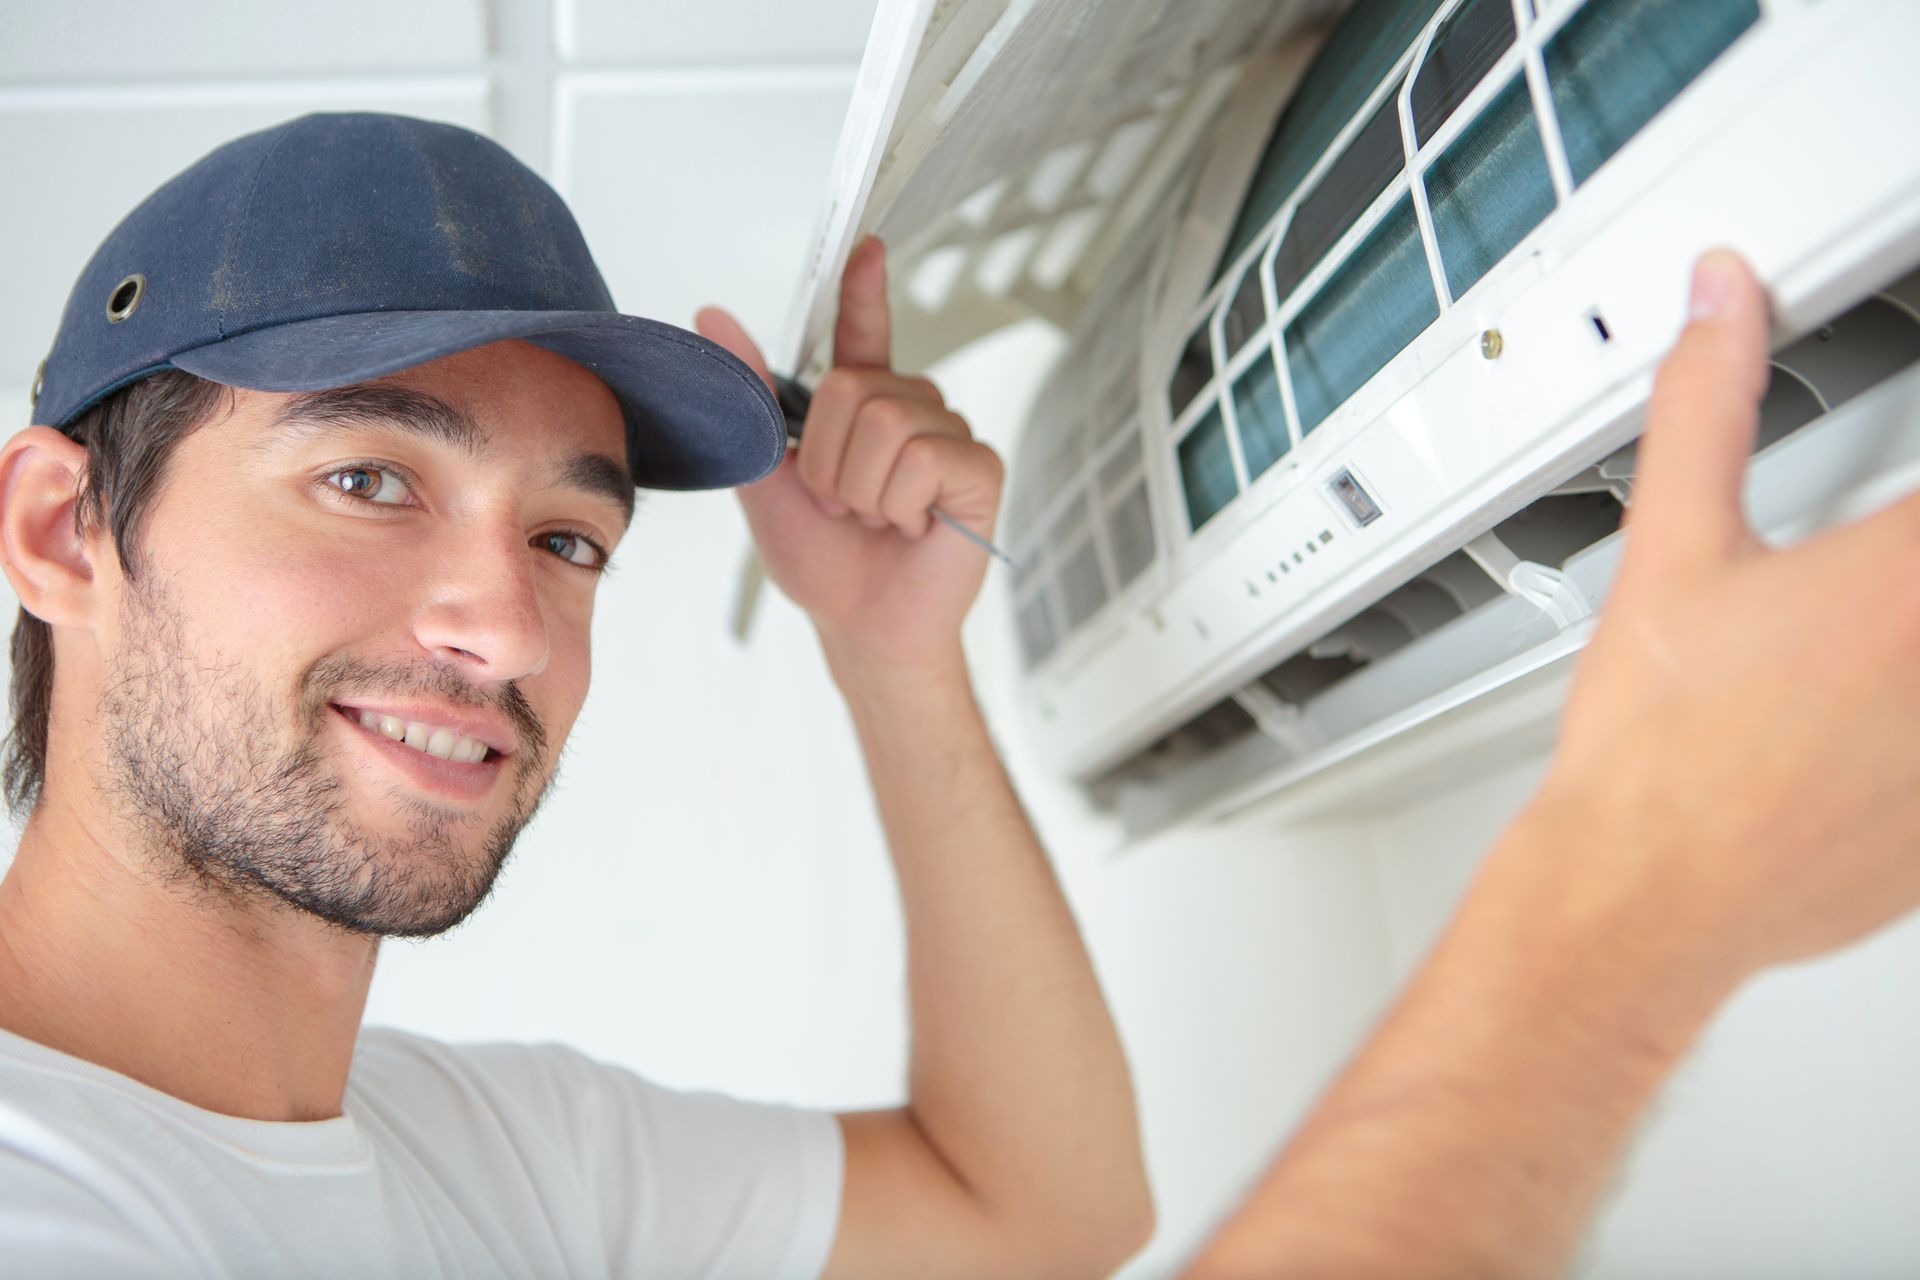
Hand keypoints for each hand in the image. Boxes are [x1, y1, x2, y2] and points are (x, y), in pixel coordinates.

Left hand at [695, 238, 1003, 673]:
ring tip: (876, 520)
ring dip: (861, 489)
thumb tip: (713, 316)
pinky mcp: (979, 469)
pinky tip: (911, 527)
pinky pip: (923, 457)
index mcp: (865, 407)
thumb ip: (748, 394)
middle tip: (845, 506)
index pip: (866, 331)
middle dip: (830, 461)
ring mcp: (951, 437)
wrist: (857, 626)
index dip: (865, 290)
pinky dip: (898, 503)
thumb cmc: (823, 560)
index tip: (866, 249)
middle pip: (855, 388)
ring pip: (887, 423)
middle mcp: (913, 410)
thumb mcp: (766, 471)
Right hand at [1523, 249, 1919, 985]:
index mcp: (1908, 578)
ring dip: (1906, 642)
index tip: (1878, 517)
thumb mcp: (1670, 555)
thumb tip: (1720, 305)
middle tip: (1857, 577)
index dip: (1903, 494)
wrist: (1642, 900)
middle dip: (1895, 565)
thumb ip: (1706, 408)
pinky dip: (1913, 716)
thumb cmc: (1655, 754)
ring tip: (1859, 645)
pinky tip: (1869, 720)